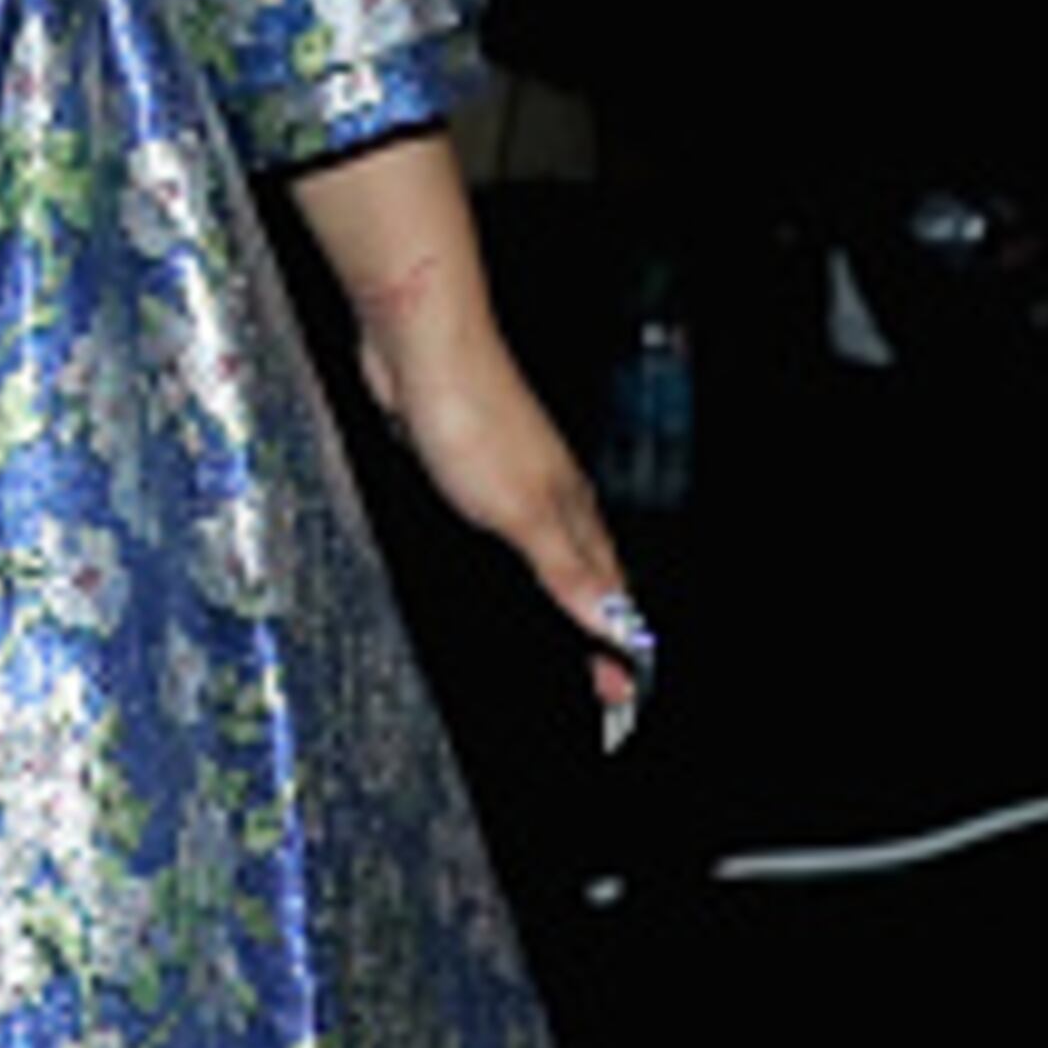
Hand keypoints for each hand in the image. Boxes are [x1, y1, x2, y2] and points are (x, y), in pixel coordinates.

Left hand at [348, 278, 651, 720]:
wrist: (422, 352)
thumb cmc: (473, 416)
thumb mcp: (521, 510)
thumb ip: (566, 569)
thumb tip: (616, 622)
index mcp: (575, 512)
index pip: (612, 594)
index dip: (619, 645)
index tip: (626, 695)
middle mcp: (553, 497)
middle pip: (587, 577)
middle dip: (597, 629)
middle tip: (603, 681)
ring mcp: (514, 482)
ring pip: (547, 554)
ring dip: (560, 597)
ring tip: (564, 638)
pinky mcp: (472, 471)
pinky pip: (503, 533)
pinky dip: (514, 566)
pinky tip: (495, 574)